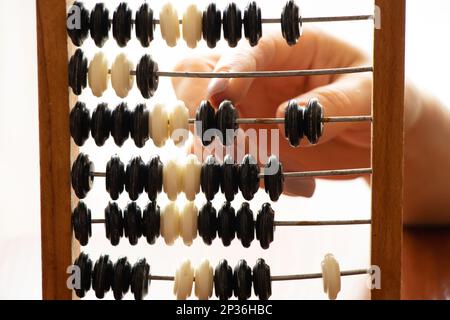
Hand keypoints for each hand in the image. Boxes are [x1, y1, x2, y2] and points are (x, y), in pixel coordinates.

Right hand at [172, 28, 372, 197]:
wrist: (372, 137)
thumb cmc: (374, 98)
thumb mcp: (367, 94)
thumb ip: (333, 103)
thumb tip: (292, 118)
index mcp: (285, 51)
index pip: (246, 52)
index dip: (228, 72)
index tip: (221, 98)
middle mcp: (255, 81)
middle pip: (198, 83)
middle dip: (201, 113)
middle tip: (226, 142)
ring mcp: (248, 114)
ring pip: (206, 130)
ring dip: (223, 156)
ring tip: (275, 175)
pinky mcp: (250, 146)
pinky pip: (229, 163)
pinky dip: (248, 179)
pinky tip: (296, 185)